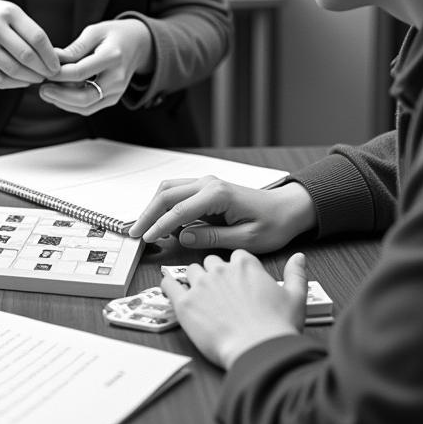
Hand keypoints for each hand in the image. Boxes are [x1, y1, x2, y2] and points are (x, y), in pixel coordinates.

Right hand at [0, 0, 58, 88]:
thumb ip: (30, 32)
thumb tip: (54, 58)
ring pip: (13, 70)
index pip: (37, 37)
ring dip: (31, 78)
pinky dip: (15, 84)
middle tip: (51, 75)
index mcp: (8, 13)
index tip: (57, 65)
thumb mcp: (12, 13)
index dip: (50, 55)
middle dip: (43, 69)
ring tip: (39, 78)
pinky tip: (24, 81)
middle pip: (26, 56)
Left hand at [38, 19, 151, 115]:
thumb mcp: (95, 31)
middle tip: (42, 89)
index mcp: (113, 57)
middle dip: (59, 96)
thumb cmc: (113, 35)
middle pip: (85, 96)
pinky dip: (71, 104)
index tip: (43, 71)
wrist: (138, 44)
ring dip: (63, 102)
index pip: (80, 72)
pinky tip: (58, 95)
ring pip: (86, 106)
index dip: (59, 74)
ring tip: (46, 92)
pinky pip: (90, 107)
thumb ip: (75, 48)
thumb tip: (53, 58)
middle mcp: (117, 78)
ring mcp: (117, 92)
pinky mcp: (113, 99)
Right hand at [128, 177, 315, 252]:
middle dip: (148, 214)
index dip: (159, 225)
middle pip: (167, 194)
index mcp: (217, 195)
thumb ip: (212, 238)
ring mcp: (206, 183)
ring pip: (169, 189)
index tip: (146, 239)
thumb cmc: (272, 225)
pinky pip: (178, 192)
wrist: (287, 209)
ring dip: (153, 206)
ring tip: (143, 228)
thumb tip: (183, 236)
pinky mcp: (206, 188)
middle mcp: (208, 183)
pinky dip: (164, 204)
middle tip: (135, 234)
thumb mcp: (246, 240)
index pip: (179, 210)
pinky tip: (161, 222)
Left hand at [161, 251, 306, 368]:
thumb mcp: (296, 298)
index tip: (237, 280)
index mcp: (245, 265)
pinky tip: (169, 286)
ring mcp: (201, 285)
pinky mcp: (185, 303)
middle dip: (215, 274)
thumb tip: (299, 258)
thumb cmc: (277, 329)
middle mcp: (220, 270)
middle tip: (220, 292)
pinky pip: (170, 285)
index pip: (235, 257)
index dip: (236, 269)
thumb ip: (295, 274)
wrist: (259, 351)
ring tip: (200, 294)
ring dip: (195, 280)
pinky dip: (168, 284)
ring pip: (192, 271)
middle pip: (211, 262)